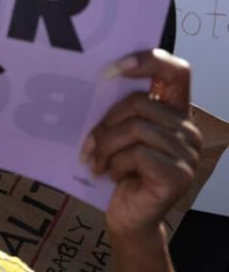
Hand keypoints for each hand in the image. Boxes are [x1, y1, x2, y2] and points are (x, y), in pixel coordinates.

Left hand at [84, 50, 200, 236]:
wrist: (127, 215)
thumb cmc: (118, 169)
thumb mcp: (118, 133)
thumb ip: (120, 110)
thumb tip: (97, 79)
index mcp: (173, 112)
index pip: (176, 71)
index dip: (148, 61)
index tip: (112, 67)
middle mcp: (187, 129)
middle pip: (140, 102)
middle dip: (107, 122)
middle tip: (89, 144)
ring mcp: (187, 153)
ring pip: (136, 128)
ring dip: (106, 146)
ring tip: (96, 161)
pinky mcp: (179, 174)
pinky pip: (138, 153)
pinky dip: (115, 163)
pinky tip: (111, 175)